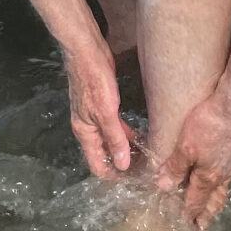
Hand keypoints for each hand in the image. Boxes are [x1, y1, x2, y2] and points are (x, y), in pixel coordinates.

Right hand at [63, 41, 135, 179]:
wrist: (86, 51)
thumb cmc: (94, 81)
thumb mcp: (106, 112)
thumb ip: (115, 139)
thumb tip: (123, 165)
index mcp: (85, 132)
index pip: (96, 165)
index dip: (113, 174)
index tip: (134, 179)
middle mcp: (88, 127)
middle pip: (104, 154)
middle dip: (122, 162)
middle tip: (145, 168)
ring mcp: (94, 116)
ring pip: (110, 140)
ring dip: (125, 148)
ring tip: (145, 154)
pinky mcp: (102, 105)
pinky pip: (113, 127)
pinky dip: (124, 134)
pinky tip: (138, 135)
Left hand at [154, 92, 230, 228]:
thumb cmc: (208, 127)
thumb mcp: (185, 146)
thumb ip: (176, 167)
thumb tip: (163, 187)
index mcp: (208, 177)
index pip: (197, 200)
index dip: (191, 212)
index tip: (188, 224)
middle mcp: (222, 175)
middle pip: (214, 200)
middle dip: (207, 214)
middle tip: (202, 226)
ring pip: (223, 189)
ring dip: (216, 201)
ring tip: (212, 207)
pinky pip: (228, 177)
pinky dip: (222, 186)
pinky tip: (219, 178)